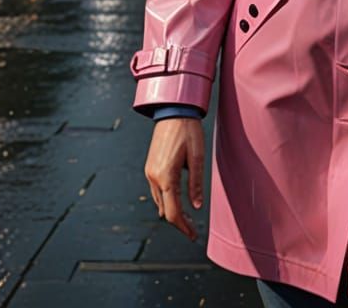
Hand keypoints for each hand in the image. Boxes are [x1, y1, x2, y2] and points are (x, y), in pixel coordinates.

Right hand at [145, 117, 204, 240]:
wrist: (173, 111)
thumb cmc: (188, 132)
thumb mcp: (197, 157)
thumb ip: (196, 183)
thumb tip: (196, 207)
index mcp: (166, 177)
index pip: (173, 213)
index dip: (183, 227)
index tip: (193, 235)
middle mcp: (154, 177)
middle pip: (165, 210)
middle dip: (179, 221)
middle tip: (193, 229)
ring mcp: (150, 172)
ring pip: (160, 201)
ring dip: (172, 211)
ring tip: (188, 217)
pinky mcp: (150, 167)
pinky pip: (157, 190)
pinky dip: (167, 200)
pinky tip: (177, 200)